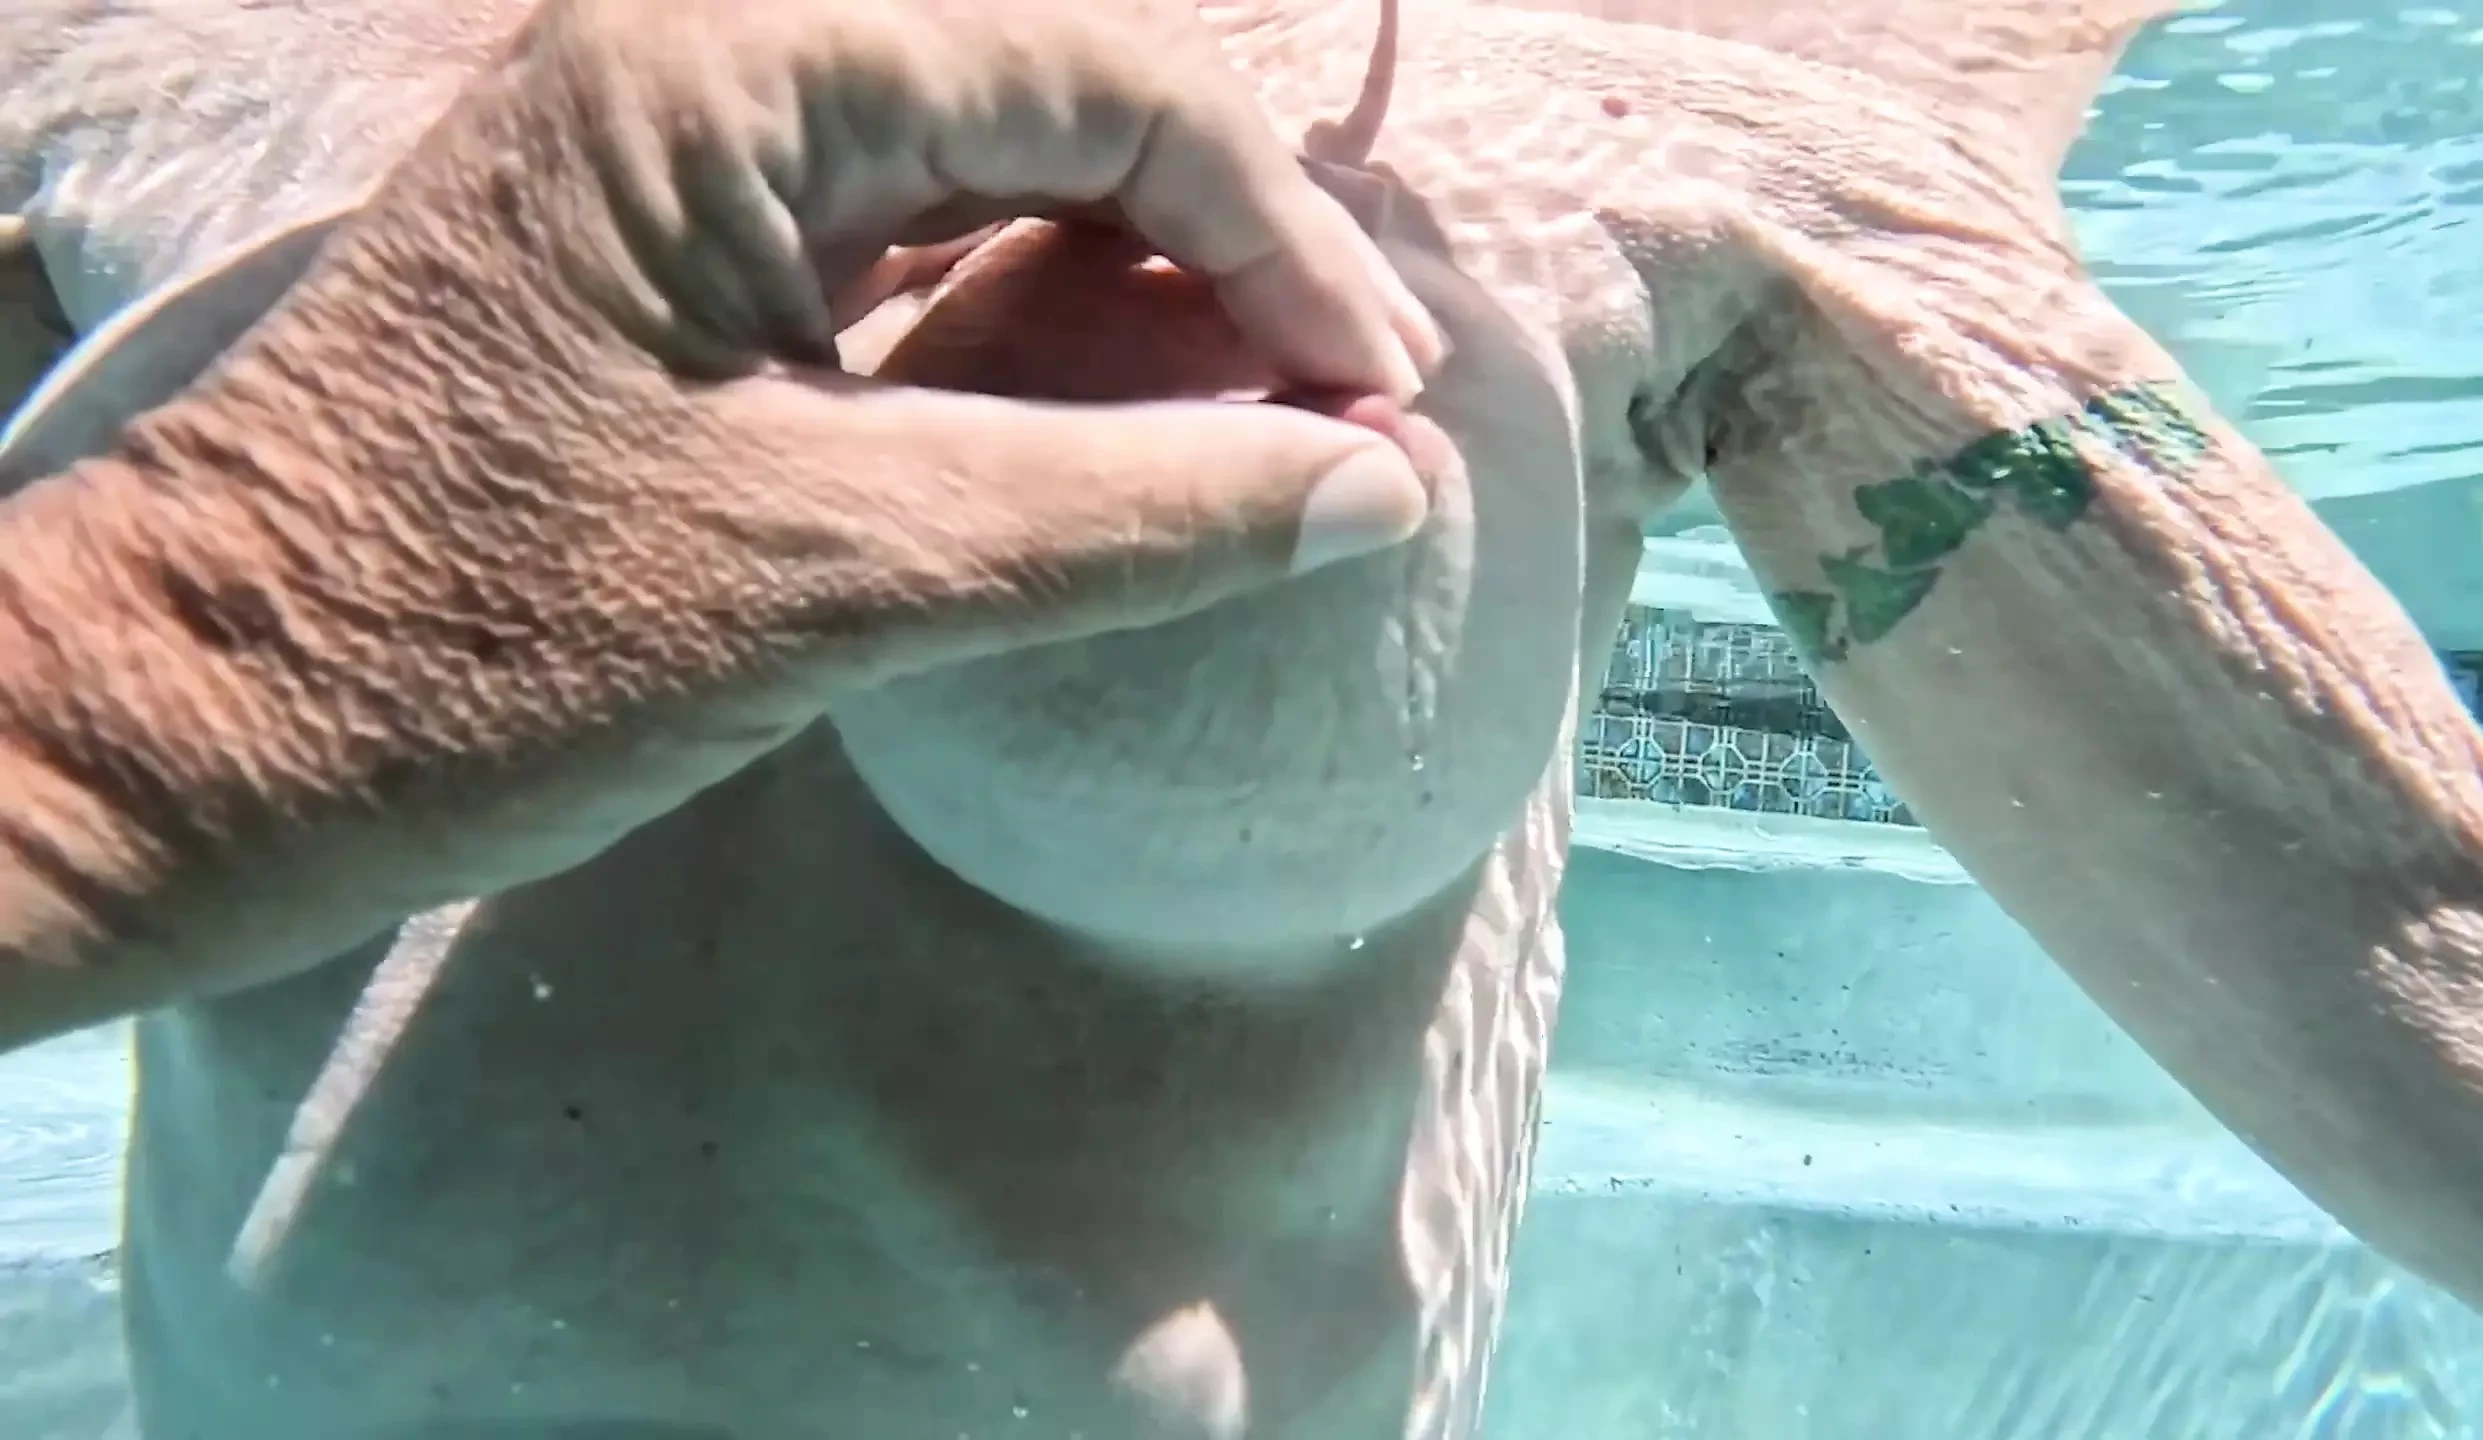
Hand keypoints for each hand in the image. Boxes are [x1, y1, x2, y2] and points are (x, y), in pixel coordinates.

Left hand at [0, 0, 1455, 1020]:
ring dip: (1138, 278)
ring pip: (985, 165)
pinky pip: (904, 244)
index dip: (1273, 236)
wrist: (200, 736)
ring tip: (1265, 412)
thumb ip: (1133, 516)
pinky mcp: (667, 259)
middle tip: (1346, 406)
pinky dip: (1032, 326)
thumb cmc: (473, 647)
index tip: (1373, 403)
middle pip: (1051, 93)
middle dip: (1221, 240)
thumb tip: (1381, 492)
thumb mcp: (837, 575)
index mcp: (726, 71)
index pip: (1096, 80)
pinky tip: (1116, 420)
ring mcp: (677, 155)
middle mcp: (702, 63)